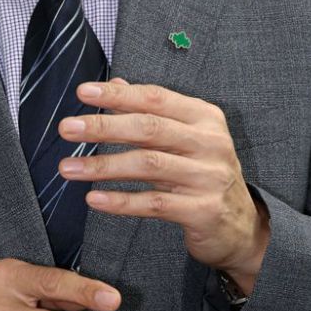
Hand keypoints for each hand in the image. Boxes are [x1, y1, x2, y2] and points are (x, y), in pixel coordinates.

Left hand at [58, 80, 269, 293]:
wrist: (243, 227)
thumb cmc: (203, 174)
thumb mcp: (185, 138)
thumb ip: (151, 111)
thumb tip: (115, 83)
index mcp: (204, 117)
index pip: (155, 97)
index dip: (118, 94)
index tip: (82, 92)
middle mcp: (210, 142)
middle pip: (148, 128)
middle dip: (103, 127)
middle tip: (67, 128)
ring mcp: (209, 177)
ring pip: (147, 165)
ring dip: (103, 165)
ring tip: (68, 168)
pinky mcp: (203, 210)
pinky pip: (155, 203)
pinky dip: (121, 201)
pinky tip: (94, 198)